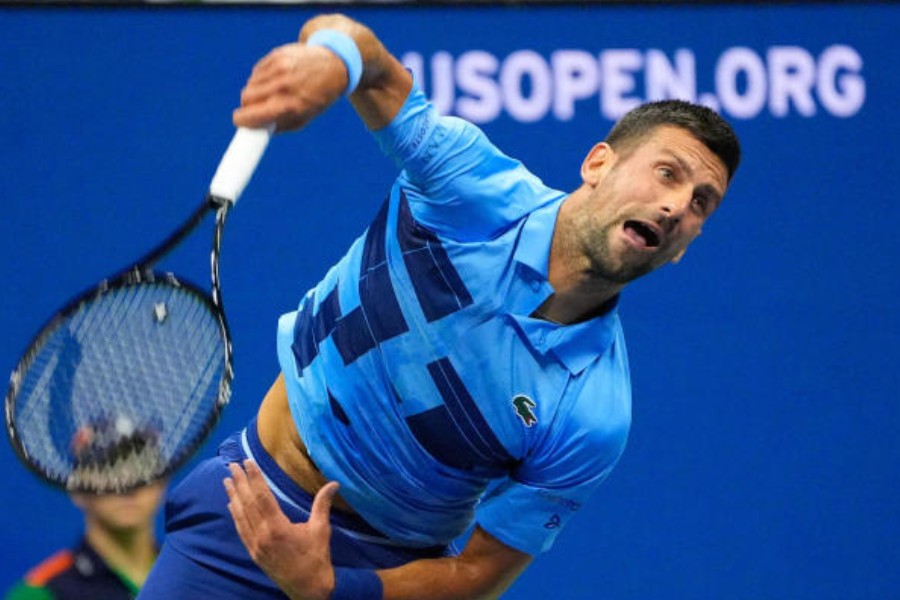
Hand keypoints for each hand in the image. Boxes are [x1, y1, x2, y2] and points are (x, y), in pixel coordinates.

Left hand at [224, 459, 339, 599]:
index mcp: (278, 528)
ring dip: (234, 496)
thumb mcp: (321, 530)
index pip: (263, 496)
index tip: (247, 463)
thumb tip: (334, 483)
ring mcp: (256, 545)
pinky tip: (231, 504)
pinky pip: (241, 530)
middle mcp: (263, 535)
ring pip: (241, 516)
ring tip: (227, 480)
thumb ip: (322, 504)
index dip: (255, 478)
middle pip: (248, 503)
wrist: (308, 589)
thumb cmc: (316, 558)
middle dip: (240, 483)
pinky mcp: (254, 553)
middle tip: (232, 465)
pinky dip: (235, 515)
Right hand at [232, 43, 348, 132]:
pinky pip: (257, 71)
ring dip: (255, 91)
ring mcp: (279, 68)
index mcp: (290, 105)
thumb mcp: (304, 117)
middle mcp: (283, 85)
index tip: (239, 121)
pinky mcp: (276, 55)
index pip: (253, 114)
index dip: (241, 120)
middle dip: (247, 106)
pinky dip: (261, 78)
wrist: (334, 65)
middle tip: (255, 109)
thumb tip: (257, 130)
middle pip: (246, 97)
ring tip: (271, 93)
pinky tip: (275, 79)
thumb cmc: (319, 96)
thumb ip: (280, 125)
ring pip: (250, 83)